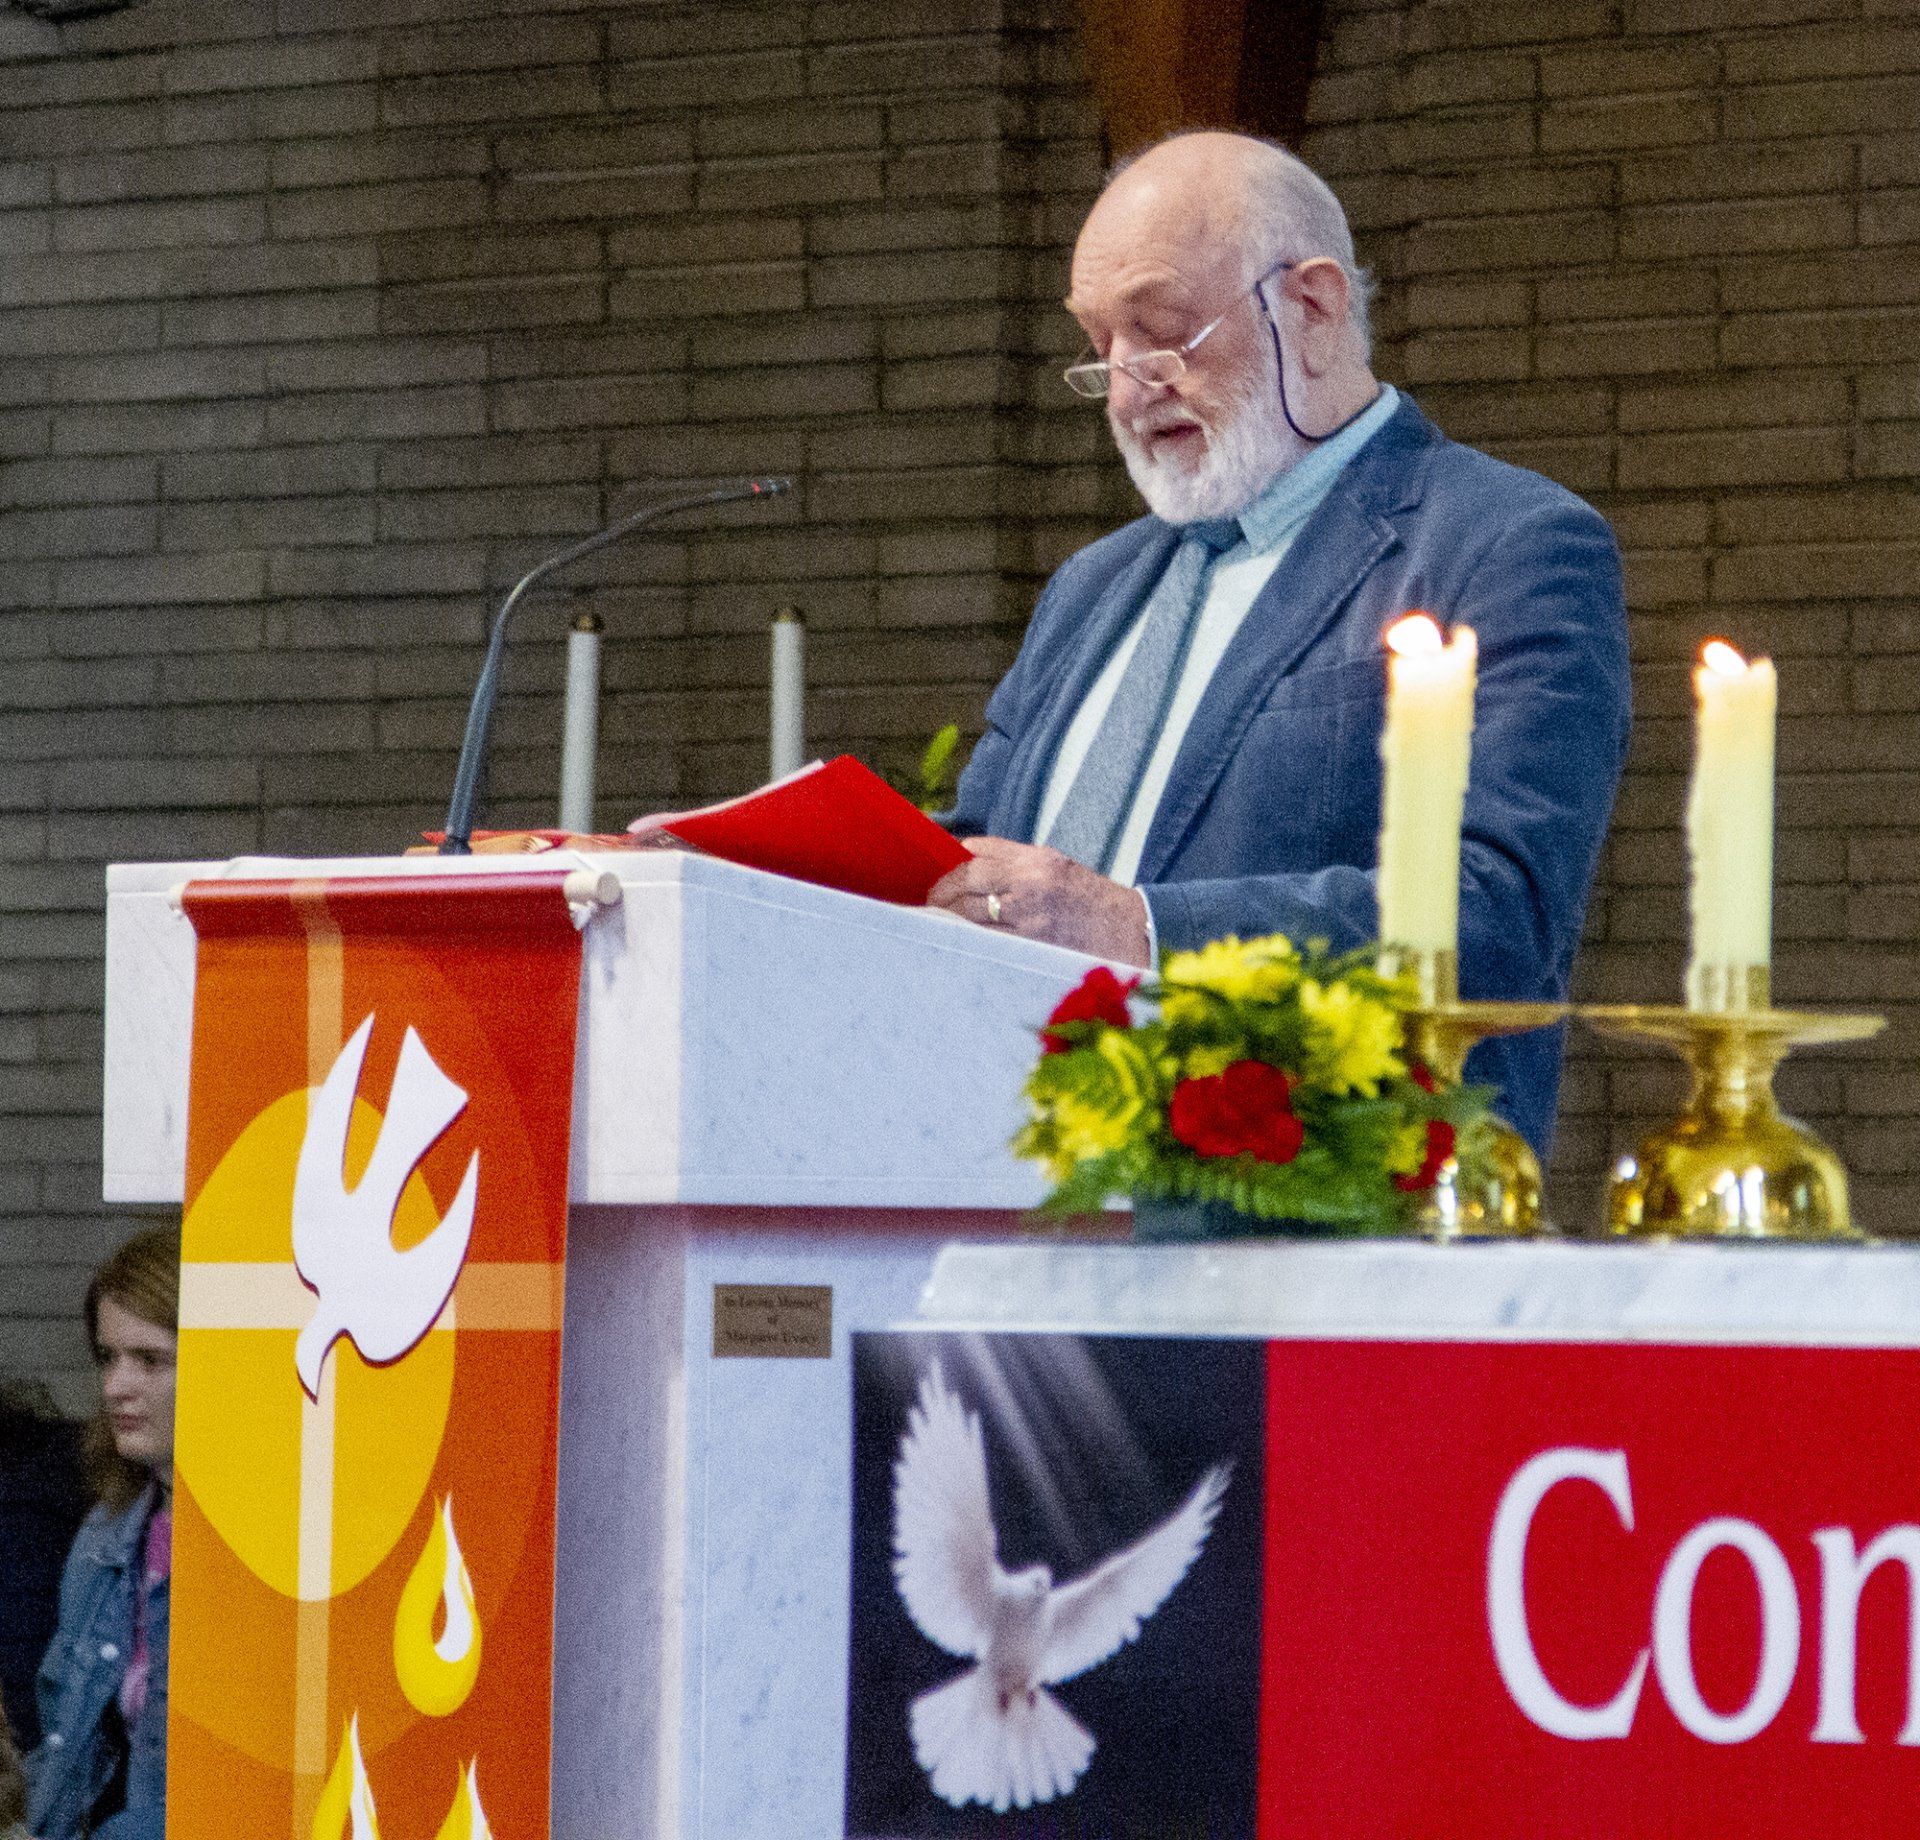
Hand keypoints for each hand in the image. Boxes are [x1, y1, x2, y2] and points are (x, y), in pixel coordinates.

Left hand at [927, 837, 1150, 965]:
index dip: (950, 863)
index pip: (979, 853)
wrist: (1129, 931)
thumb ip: (1013, 859)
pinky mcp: (1032, 944)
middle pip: (969, 880)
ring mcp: (1031, 916)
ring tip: (936, 919)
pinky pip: (986, 940)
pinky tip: (956, 938)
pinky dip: (967, 938)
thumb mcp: (1056, 865)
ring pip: (971, 913)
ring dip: (947, 916)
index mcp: (1038, 859)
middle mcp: (1033, 883)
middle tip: (929, 900)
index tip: (936, 872)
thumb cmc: (1090, 898)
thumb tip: (965, 855)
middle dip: (942, 891)